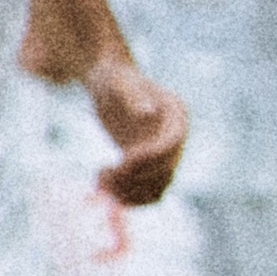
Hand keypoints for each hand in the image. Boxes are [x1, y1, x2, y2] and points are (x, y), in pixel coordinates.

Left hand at [86, 54, 185, 208]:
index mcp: (176, 114)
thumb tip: (147, 113)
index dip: (150, 157)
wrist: (109, 83)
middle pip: (166, 169)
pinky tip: (104, 187)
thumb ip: (132, 95)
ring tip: (100, 182)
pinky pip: (148, 192)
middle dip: (135, 178)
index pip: (173, 144)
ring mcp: (164, 153)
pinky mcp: (150, 165)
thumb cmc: (112, 78)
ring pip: (158, 186)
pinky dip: (129, 197)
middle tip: (103, 175)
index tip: (122, 161)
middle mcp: (176, 136)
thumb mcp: (118, 82)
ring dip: (130, 192)